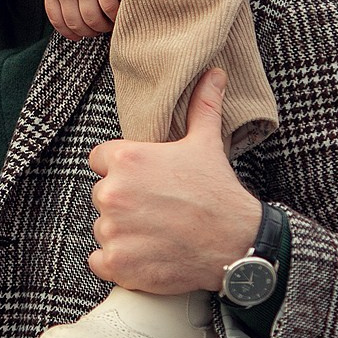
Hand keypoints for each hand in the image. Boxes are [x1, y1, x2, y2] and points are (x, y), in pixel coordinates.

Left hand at [43, 0, 118, 40]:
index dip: (69, 33)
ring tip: (108, 25)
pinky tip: (118, 16)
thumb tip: (67, 11)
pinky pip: (110, 6)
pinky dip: (115, 15)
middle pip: (76, 24)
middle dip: (87, 32)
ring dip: (102, 27)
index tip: (78, 36)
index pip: (58, 21)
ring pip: (93, 20)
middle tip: (97, 30)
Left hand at [86, 69, 260, 293]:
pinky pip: (100, 262)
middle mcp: (112, 192)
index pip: (100, 160)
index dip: (122, 171)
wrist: (237, 244)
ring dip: (123, 234)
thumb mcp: (207, 143)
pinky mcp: (116, 263)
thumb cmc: (218, 193)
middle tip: (158, 210)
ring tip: (158, 233)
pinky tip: (146, 256)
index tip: (147, 182)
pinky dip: (118, 264)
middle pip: (102, 196)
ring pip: (103, 228)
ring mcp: (112, 230)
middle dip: (124, 203)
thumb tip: (213, 73)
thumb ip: (201, 105)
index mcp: (126, 159)